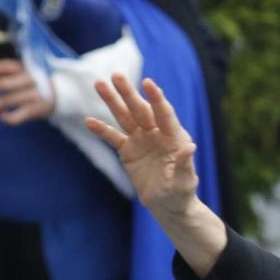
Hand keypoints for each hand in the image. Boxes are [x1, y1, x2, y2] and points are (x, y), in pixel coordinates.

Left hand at [0, 59, 54, 126]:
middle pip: (4, 84)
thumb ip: (7, 74)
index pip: (5, 66)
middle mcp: (30, 81)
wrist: (60, 95)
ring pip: (7, 101)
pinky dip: (5, 117)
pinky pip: (16, 116)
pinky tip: (0, 116)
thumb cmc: (35, 84)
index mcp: (26, 68)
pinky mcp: (35, 110)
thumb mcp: (25, 73)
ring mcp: (33, 96)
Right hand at [88, 73, 201, 222]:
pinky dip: (101, 130)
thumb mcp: (185, 181)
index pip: (164, 113)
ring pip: (125, 117)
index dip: (156, 98)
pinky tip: (89, 120)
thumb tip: (190, 147)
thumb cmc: (182, 193)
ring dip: (112, 101)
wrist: (168, 204)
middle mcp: (157, 133)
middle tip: (116, 75)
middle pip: (141, 110)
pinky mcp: (128, 150)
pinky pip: (113, 137)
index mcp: (174, 137)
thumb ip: (184, 164)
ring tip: (99, 84)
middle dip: (128, 93)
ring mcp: (141, 140)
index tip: (147, 82)